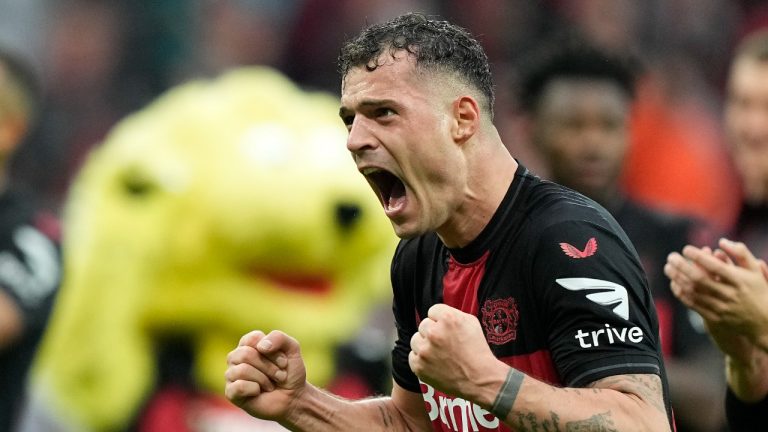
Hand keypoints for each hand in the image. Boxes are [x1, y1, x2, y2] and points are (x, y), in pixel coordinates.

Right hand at [225, 330, 306, 420]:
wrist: (293, 398)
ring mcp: (232, 374)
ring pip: (242, 370)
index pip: (254, 338)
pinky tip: (259, 392)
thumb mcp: (292, 349)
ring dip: (264, 379)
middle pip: (246, 354)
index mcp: (248, 344)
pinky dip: (255, 389)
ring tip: (271, 385)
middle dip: (269, 367)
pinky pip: (239, 386)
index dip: (273, 351)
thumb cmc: (290, 372)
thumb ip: (279, 337)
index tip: (284, 362)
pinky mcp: (231, 392)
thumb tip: (260, 347)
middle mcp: (236, 357)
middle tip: (280, 376)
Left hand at [409, 304, 504, 399]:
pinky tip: (434, 363)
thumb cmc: (478, 352)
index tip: (446, 328)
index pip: (433, 311)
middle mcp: (434, 332)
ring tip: (439, 354)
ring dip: (425, 345)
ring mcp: (425, 350)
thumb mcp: (471, 323)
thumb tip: (439, 315)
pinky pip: (412, 356)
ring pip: (415, 340)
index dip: (440, 320)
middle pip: (423, 325)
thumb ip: (453, 314)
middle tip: (444, 343)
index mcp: (448, 319)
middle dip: (433, 332)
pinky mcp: (419, 366)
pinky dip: (421, 360)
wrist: (479, 380)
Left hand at [665, 239, 767, 357]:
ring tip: (668, 268)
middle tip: (671, 256)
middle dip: (681, 266)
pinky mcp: (714, 318)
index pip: (714, 266)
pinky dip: (681, 293)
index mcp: (739, 281)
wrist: (764, 324)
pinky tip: (674, 283)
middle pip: (699, 279)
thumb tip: (722, 241)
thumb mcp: (756, 271)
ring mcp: (721, 307)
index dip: (698, 256)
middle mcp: (729, 294)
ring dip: (677, 278)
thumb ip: (741, 253)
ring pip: (693, 292)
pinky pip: (693, 304)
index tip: (686, 249)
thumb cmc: (758, 291)